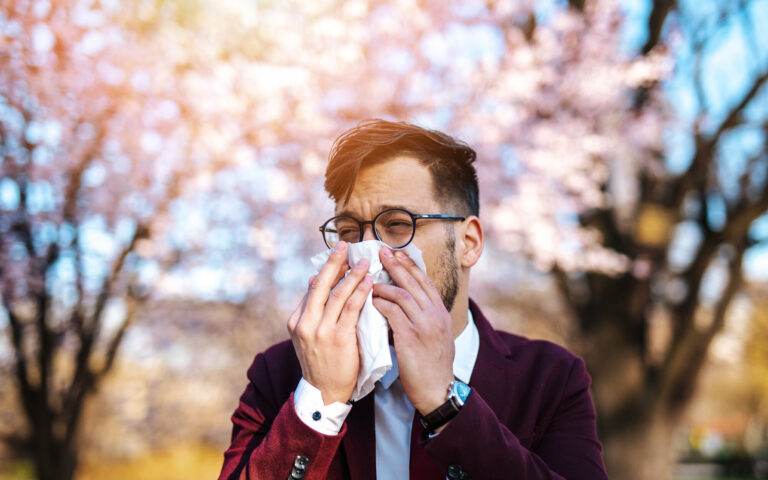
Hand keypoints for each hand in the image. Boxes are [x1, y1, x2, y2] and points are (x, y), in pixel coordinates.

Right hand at [287, 241, 372, 403]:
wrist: (325, 392)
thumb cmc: (321, 361)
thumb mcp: (308, 335)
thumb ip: (312, 309)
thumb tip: (316, 278)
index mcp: (296, 320)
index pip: (313, 288)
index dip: (327, 269)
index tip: (339, 255)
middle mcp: (305, 323)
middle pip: (321, 285)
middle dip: (334, 262)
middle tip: (345, 244)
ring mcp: (321, 330)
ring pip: (338, 294)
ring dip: (353, 275)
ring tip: (364, 262)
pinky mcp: (339, 338)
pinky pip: (352, 309)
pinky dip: (361, 293)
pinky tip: (369, 283)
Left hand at [372, 248, 454, 415]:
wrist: (437, 390)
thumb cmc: (432, 367)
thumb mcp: (436, 337)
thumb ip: (425, 318)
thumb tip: (408, 304)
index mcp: (442, 313)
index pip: (426, 281)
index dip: (411, 265)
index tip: (398, 253)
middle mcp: (435, 315)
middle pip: (414, 282)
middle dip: (396, 265)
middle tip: (381, 252)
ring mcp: (424, 325)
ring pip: (402, 294)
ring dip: (383, 285)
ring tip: (369, 281)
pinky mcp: (410, 337)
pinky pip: (391, 312)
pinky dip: (379, 304)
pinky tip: (370, 302)